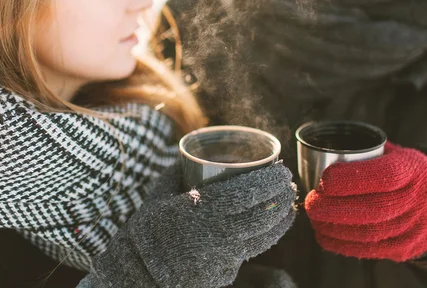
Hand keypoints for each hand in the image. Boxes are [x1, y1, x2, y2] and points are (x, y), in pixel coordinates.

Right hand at [87, 163, 296, 287]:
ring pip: (265, 238)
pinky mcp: (225, 274)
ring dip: (282, 219)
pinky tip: (274, 226)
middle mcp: (215, 236)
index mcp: (199, 211)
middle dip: (282, 197)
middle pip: (263, 215)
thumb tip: (196, 152)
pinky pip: (252, 252)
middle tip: (288, 183)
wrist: (139, 272)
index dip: (269, 181)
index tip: (282, 169)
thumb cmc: (148, 229)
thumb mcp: (160, 194)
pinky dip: (267, 237)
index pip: (245, 193)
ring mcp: (222, 259)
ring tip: (287, 204)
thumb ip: (179, 172)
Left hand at [304, 142, 426, 261]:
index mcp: (413, 170)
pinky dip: (341, 244)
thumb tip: (318, 154)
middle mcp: (417, 200)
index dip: (352, 179)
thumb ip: (364, 153)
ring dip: (334, 228)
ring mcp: (413, 228)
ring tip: (314, 218)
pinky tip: (323, 234)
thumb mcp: (393, 153)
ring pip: (369, 232)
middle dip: (335, 208)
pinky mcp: (404, 248)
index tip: (324, 179)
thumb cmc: (403, 172)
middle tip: (311, 202)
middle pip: (374, 209)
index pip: (385, 176)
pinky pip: (370, 250)